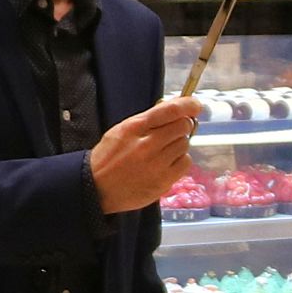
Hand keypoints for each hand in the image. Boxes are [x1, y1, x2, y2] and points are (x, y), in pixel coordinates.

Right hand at [90, 98, 201, 213]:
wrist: (97, 187)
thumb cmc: (109, 157)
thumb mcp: (122, 130)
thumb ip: (148, 120)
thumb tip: (176, 109)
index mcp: (134, 128)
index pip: (170, 111)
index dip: (188, 105)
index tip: (195, 105)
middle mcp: (146, 145)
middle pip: (183, 126)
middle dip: (181, 126)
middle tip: (172, 132)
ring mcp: (156, 164)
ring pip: (185, 144)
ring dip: (178, 144)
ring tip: (163, 151)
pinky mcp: (163, 181)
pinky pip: (185, 163)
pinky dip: (180, 160)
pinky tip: (167, 163)